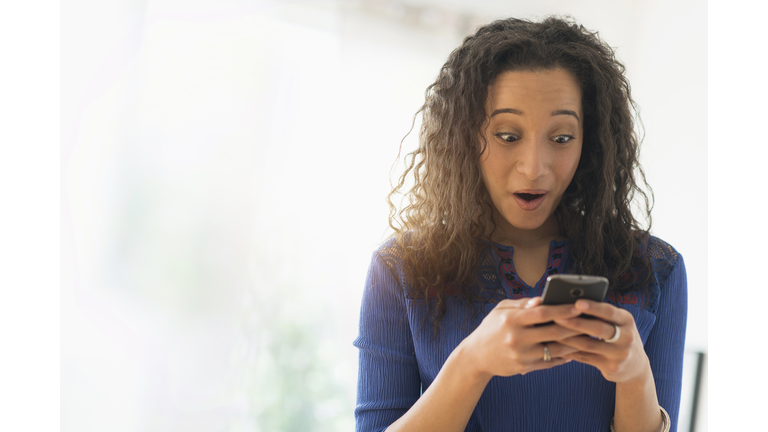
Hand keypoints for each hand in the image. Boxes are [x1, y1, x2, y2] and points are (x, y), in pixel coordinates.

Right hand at [455, 297, 583, 381]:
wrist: (475, 357)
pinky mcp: (524, 368)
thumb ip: (523, 304)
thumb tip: (544, 299)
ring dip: (573, 343)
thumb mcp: (501, 310)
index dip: (562, 309)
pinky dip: (563, 356)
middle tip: (590, 321)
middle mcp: (517, 338)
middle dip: (574, 326)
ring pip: (555, 349)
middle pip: (553, 332)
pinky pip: (550, 362)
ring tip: (586, 336)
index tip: (578, 306)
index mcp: (511, 320)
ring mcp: (521, 355)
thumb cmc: (491, 328)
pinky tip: (573, 350)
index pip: (541, 313)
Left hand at [554, 299, 650, 383]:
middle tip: (556, 316)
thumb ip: (600, 314)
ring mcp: (620, 354)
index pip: (609, 312)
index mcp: (627, 320)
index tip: (577, 302)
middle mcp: (627, 337)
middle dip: (576, 322)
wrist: (635, 366)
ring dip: (567, 338)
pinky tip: (556, 345)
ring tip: (551, 330)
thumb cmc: (618, 336)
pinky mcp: (611, 367)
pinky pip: (585, 357)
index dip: (593, 307)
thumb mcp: (618, 322)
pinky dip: (569, 351)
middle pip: (599, 329)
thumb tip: (570, 301)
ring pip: (588, 345)